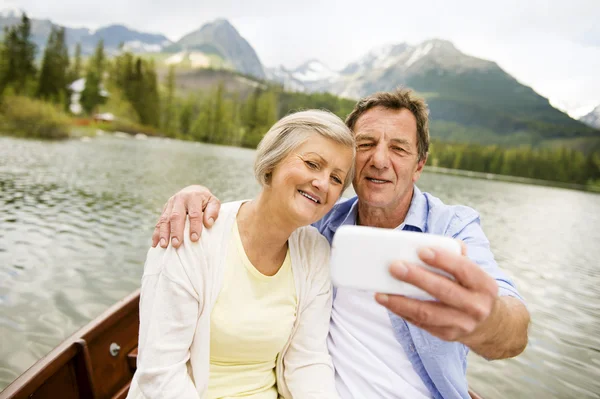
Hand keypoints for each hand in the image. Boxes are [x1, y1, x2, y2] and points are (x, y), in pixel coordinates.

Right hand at [151, 185, 220, 248]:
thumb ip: (213, 211)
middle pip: (176, 216)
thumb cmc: (205, 201)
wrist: (193, 191)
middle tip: (176, 244)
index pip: (194, 213)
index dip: (194, 226)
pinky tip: (155, 244)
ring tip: (164, 245)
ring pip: (165, 219)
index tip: (194, 239)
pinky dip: (156, 233)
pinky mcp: (164, 209)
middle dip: (176, 231)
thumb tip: (208, 223)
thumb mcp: (213, 202)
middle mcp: (179, 199)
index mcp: (193, 196)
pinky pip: (159, 222)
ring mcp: (170, 204)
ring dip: (163, 233)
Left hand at [375, 243, 498, 343]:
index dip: (443, 259)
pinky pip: (421, 324)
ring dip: (401, 302)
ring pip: (428, 313)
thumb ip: (456, 255)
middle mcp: (476, 306)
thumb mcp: (473, 272)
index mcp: (484, 285)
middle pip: (443, 291)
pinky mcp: (447, 335)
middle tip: (394, 266)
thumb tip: (432, 241)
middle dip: (417, 278)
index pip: (464, 269)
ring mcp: (462, 324)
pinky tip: (388, 302)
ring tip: (381, 293)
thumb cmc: (471, 288)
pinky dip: (402, 312)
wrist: (488, 324)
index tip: (421, 250)